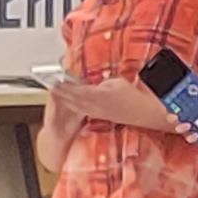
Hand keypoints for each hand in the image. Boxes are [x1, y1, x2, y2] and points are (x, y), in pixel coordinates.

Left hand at [55, 76, 172, 128]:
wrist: (144, 113)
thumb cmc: (133, 97)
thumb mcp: (116, 83)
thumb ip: (102, 82)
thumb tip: (95, 83)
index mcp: (97, 96)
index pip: (76, 91)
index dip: (65, 87)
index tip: (57, 82)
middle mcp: (95, 106)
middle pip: (73, 100)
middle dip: (62, 94)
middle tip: (53, 88)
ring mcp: (98, 112)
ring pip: (78, 106)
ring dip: (67, 101)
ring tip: (59, 96)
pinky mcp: (103, 116)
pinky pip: (85, 111)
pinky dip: (77, 106)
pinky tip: (74, 105)